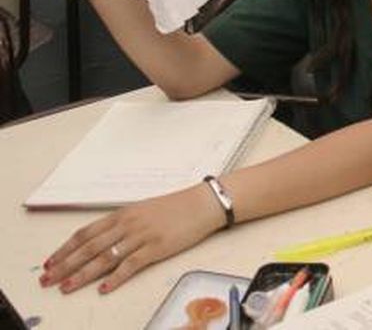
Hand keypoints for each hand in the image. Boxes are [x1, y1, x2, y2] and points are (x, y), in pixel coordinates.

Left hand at [39, 184, 225, 292]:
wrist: (203, 203)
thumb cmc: (176, 207)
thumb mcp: (143, 210)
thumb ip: (123, 224)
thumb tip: (102, 240)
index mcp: (123, 214)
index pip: (86, 233)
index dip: (66, 248)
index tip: (50, 261)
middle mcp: (128, 224)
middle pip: (89, 247)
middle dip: (65, 264)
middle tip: (47, 279)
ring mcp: (141, 236)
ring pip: (105, 257)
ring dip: (83, 274)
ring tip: (67, 286)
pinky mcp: (157, 248)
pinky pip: (131, 265)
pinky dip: (116, 277)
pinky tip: (104, 288)